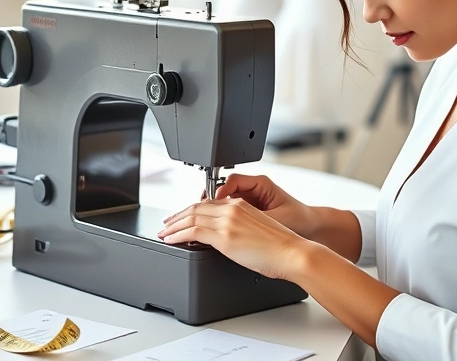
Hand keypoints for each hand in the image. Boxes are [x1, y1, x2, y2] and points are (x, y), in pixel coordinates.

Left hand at [157, 198, 307, 280]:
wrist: (292, 252)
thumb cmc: (281, 247)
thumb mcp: (257, 229)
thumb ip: (239, 227)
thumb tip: (226, 239)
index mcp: (241, 205)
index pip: (208, 203)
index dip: (191, 210)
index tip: (182, 217)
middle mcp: (232, 208)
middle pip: (196, 208)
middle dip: (178, 216)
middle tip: (167, 224)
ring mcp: (227, 221)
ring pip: (191, 218)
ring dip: (174, 226)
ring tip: (165, 233)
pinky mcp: (223, 236)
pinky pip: (192, 232)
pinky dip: (177, 235)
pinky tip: (171, 239)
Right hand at [204, 174, 315, 237]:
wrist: (309, 227)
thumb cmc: (298, 218)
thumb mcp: (277, 217)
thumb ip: (256, 217)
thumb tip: (235, 220)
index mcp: (260, 183)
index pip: (231, 179)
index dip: (218, 190)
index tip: (213, 203)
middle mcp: (253, 188)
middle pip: (222, 188)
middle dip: (209, 201)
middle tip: (198, 213)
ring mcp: (249, 199)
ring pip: (223, 200)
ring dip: (212, 210)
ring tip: (202, 221)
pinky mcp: (248, 210)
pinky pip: (228, 210)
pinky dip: (220, 217)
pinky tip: (215, 227)